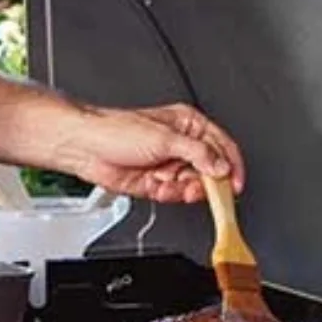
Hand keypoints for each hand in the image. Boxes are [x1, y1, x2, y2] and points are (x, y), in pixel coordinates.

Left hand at [55, 103, 244, 204]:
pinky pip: (175, 195)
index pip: (223, 146)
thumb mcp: (164, 138)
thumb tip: (221, 167)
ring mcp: (169, 165)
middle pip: (211, 170)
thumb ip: (198, 153)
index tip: (235, 185)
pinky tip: (159, 187)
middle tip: (199, 188)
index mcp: (188, 125)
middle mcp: (181, 145)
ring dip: (184, 190)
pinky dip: (170, 195)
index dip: (232, 166)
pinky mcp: (158, 183)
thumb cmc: (115, 130)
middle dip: (205, 182)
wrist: (86, 148)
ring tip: (170, 184)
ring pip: (193, 186)